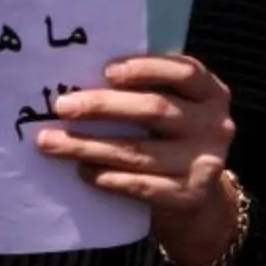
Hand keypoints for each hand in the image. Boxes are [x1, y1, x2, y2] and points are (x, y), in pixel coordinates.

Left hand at [37, 55, 238, 265]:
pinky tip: (82, 171)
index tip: (106, 71)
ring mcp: (204, 163)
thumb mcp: (175, 108)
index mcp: (212, 94)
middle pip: (155, 110)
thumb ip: (147, 91)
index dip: (146, 69)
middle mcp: (215, 126)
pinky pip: (139, 185)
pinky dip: (106, 177)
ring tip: (50, 142)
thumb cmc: (172, 139)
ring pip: (138, 152)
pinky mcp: (188, 196)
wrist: (197, 195)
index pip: (185, 72)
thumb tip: (81, 83)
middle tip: (62, 106)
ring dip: (88, 146)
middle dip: (103, 106)